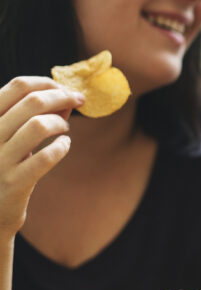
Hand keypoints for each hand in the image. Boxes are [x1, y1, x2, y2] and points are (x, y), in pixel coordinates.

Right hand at [0, 76, 83, 237]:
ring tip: (64, 129)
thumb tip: (65, 97)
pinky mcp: (15, 182)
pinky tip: (64, 146)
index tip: (66, 88)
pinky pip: (46, 157)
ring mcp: (0, 159)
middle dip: (62, 97)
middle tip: (78, 101)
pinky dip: (61, 147)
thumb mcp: (11, 136)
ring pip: (39, 126)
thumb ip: (32, 116)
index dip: (47, 83)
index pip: (17, 86)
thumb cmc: (4, 165)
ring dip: (60, 123)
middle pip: (32, 102)